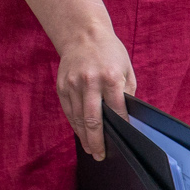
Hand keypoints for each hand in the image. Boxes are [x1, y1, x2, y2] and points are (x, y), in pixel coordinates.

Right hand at [57, 23, 135, 161]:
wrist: (83, 33)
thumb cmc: (109, 51)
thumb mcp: (126, 68)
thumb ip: (127, 92)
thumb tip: (127, 117)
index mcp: (111, 77)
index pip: (117, 110)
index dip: (120, 127)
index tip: (123, 140)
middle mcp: (90, 82)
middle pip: (94, 120)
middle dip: (98, 141)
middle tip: (101, 156)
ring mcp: (74, 84)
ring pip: (79, 119)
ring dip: (85, 137)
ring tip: (91, 150)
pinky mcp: (62, 86)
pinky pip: (69, 111)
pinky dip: (75, 125)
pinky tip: (81, 134)